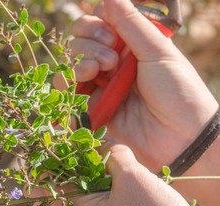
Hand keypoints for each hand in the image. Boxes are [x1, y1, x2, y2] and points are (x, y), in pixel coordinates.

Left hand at [42, 144, 219, 205]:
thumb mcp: (132, 176)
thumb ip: (112, 155)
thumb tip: (105, 145)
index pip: (40, 186)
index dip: (47, 161)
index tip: (61, 141)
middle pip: (56, 195)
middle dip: (66, 171)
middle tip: (82, 151)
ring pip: (76, 205)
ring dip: (85, 184)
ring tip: (103, 165)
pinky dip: (97, 199)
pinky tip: (115, 187)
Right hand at [57, 0, 217, 172]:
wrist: (182, 138)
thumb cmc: (178, 92)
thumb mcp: (158, 52)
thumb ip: (131, 25)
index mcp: (129, 47)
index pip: (97, 25)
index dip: (95, 25)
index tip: (110, 36)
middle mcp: (111, 65)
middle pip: (79, 43)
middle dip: (88, 45)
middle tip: (110, 60)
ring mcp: (100, 88)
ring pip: (70, 66)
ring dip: (78, 62)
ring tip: (97, 72)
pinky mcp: (91, 111)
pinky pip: (67, 95)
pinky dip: (66, 87)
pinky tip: (81, 85)